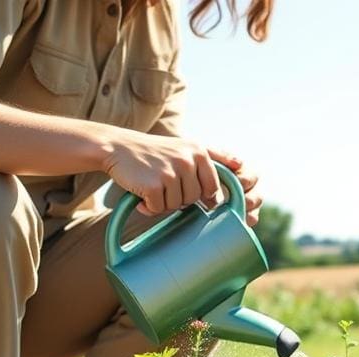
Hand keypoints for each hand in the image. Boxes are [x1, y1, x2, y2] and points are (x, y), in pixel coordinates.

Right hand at [101, 132, 262, 225]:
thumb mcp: (187, 146)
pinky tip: (141, 192)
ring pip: (177, 206)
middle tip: (162, 182)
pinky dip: (149, 206)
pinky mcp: (154, 185)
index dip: (198, 194)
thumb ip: (215, 155)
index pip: (212, 190)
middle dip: (179, 197)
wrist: (117, 147)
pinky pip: (159, 209)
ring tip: (151, 183)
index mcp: (200, 152)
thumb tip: (241, 164)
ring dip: (163, 202)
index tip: (182, 185)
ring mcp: (171, 173)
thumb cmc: (155, 151)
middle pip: (194, 200)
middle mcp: (188, 160)